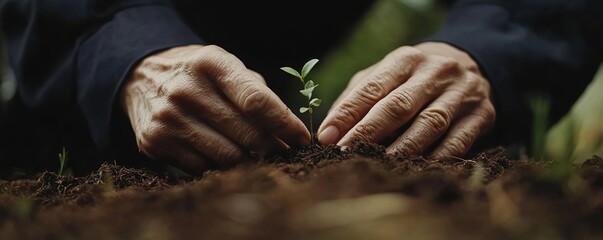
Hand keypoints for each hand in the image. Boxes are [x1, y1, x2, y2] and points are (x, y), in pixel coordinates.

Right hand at [121, 45, 309, 172]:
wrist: (141, 76)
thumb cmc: (198, 74)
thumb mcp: (226, 66)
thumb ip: (257, 93)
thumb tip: (289, 134)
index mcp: (211, 63)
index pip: (257, 101)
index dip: (284, 124)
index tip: (302, 138)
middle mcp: (187, 89)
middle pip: (247, 134)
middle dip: (273, 147)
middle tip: (284, 151)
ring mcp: (168, 118)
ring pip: (229, 157)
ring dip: (249, 159)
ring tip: (255, 153)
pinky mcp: (154, 142)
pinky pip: (204, 167)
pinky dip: (219, 165)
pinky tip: (221, 151)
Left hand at [318, 42, 495, 157]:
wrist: (472, 65)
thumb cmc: (414, 78)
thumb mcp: (387, 75)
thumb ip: (359, 96)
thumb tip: (331, 129)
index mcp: (405, 60)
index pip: (372, 87)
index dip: (347, 113)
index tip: (327, 136)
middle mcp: (435, 72)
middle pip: (399, 105)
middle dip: (370, 131)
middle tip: (347, 152)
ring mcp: (462, 92)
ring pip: (430, 122)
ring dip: (403, 147)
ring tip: (380, 163)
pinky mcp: (482, 114)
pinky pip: (459, 140)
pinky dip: (438, 156)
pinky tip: (418, 168)